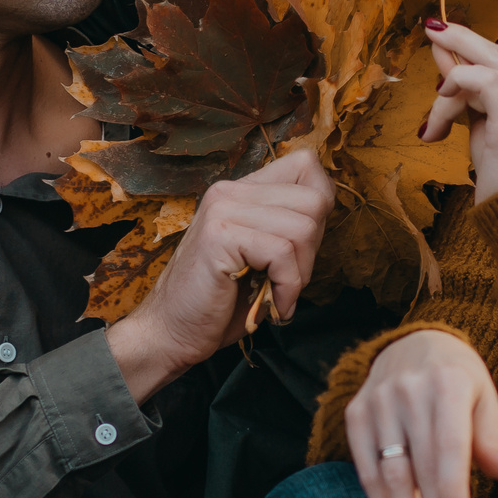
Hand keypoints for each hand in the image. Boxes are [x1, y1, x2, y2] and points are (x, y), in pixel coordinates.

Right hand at [107, 149, 332, 401]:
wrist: (171, 333)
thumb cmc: (220, 302)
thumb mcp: (261, 256)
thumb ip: (288, 228)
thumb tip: (326, 211)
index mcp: (241, 191)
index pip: (305, 165)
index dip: (321, 206)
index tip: (302, 247)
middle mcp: (231, 190)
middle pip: (315, 200)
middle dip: (313, 250)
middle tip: (287, 280)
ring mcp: (223, 209)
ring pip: (304, 228)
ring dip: (300, 274)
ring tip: (277, 294)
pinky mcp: (220, 235)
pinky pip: (282, 253)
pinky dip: (288, 288)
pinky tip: (273, 305)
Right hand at [345, 329, 497, 497]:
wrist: (413, 343)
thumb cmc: (458, 379)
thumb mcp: (484, 397)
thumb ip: (492, 437)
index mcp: (448, 383)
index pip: (448, 445)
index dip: (450, 488)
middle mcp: (408, 391)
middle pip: (419, 468)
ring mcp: (378, 402)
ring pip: (389, 474)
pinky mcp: (356, 414)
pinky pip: (366, 468)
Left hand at [417, 20, 497, 201]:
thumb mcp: (486, 121)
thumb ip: (469, 86)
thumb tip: (444, 50)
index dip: (472, 42)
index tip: (443, 30)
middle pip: (493, 57)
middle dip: (457, 46)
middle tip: (430, 33)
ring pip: (477, 74)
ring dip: (445, 99)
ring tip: (436, 126)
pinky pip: (479, 82)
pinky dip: (453, 89)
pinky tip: (440, 110)